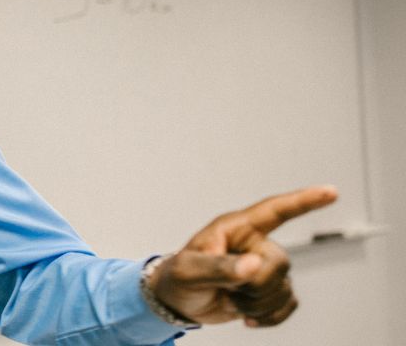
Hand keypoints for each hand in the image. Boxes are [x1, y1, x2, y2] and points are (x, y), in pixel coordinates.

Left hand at [148, 185, 337, 326]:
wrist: (177, 302)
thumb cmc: (177, 278)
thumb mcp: (188, 271)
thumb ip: (219, 267)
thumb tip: (253, 266)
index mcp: (236, 228)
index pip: (274, 210)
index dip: (303, 200)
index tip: (331, 191)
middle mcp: (254, 244)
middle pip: (280, 262)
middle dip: (256, 284)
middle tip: (227, 289)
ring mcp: (264, 267)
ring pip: (284, 288)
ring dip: (256, 303)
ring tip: (229, 298)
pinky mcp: (269, 290)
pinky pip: (287, 305)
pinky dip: (269, 317)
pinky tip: (246, 316)